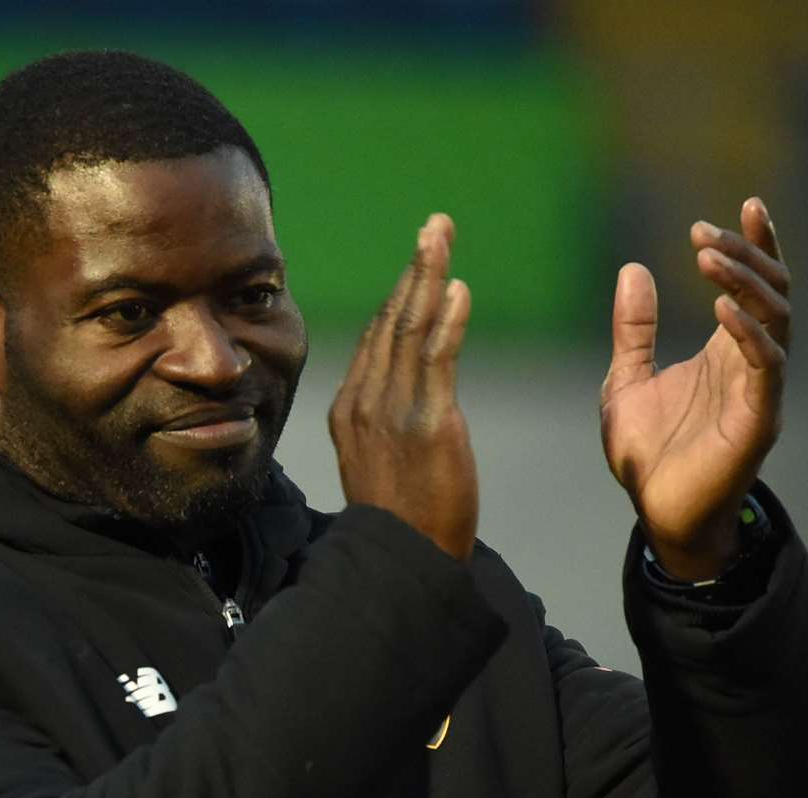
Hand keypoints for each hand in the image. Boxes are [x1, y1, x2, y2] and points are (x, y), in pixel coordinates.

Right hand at [330, 214, 477, 560]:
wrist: (402, 560)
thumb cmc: (400, 521)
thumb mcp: (376, 464)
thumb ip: (382, 424)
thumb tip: (397, 399)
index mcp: (350, 410)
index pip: (376, 340)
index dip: (400, 297)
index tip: (420, 266)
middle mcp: (365, 402)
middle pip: (391, 321)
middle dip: (415, 269)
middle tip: (435, 226)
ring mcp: (392, 410)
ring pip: (410, 329)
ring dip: (428, 275)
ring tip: (442, 235)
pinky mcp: (427, 422)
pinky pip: (436, 359)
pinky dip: (446, 320)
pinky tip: (457, 288)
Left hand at [601, 197, 789, 580]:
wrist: (656, 513)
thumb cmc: (648, 454)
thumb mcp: (625, 380)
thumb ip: (633, 330)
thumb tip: (633, 269)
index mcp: (725, 352)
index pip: (754, 286)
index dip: (755, 245)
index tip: (746, 203)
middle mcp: (751, 364)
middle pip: (770, 292)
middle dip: (744, 256)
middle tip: (704, 232)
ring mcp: (759, 390)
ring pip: (774, 321)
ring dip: (744, 284)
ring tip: (708, 256)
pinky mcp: (757, 420)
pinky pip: (765, 367)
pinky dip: (748, 334)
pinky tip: (722, 308)